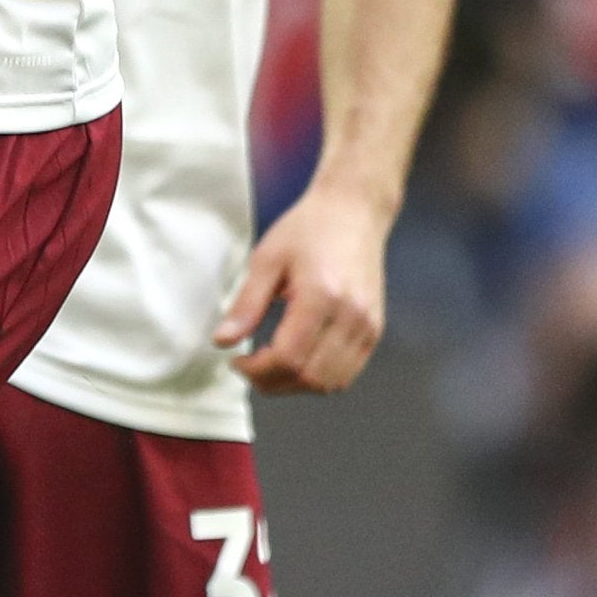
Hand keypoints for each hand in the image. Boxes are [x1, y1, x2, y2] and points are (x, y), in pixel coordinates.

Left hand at [219, 184, 395, 395]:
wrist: (354, 211)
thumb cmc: (310, 228)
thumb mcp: (267, 259)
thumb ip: (246, 304)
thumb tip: (222, 341)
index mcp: (322, 295)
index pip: (289, 358)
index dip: (257, 370)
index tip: (237, 361)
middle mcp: (351, 315)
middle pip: (310, 378)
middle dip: (273, 383)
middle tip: (250, 368)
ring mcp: (368, 325)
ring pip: (330, 383)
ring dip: (296, 385)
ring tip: (271, 365)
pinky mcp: (374, 329)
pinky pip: (347, 373)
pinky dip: (319, 378)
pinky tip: (297, 360)